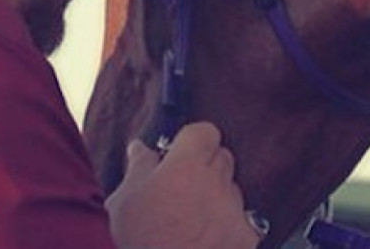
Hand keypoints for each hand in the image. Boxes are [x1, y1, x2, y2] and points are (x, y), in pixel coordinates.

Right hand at [106, 122, 260, 248]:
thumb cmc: (135, 244)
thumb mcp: (122, 202)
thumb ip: (138, 168)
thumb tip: (141, 149)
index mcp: (188, 166)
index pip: (205, 132)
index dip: (191, 143)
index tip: (178, 156)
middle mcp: (218, 185)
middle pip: (222, 159)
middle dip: (204, 169)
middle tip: (179, 192)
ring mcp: (235, 215)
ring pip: (232, 193)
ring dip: (216, 201)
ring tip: (188, 226)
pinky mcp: (247, 242)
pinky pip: (243, 225)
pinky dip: (228, 231)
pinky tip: (204, 244)